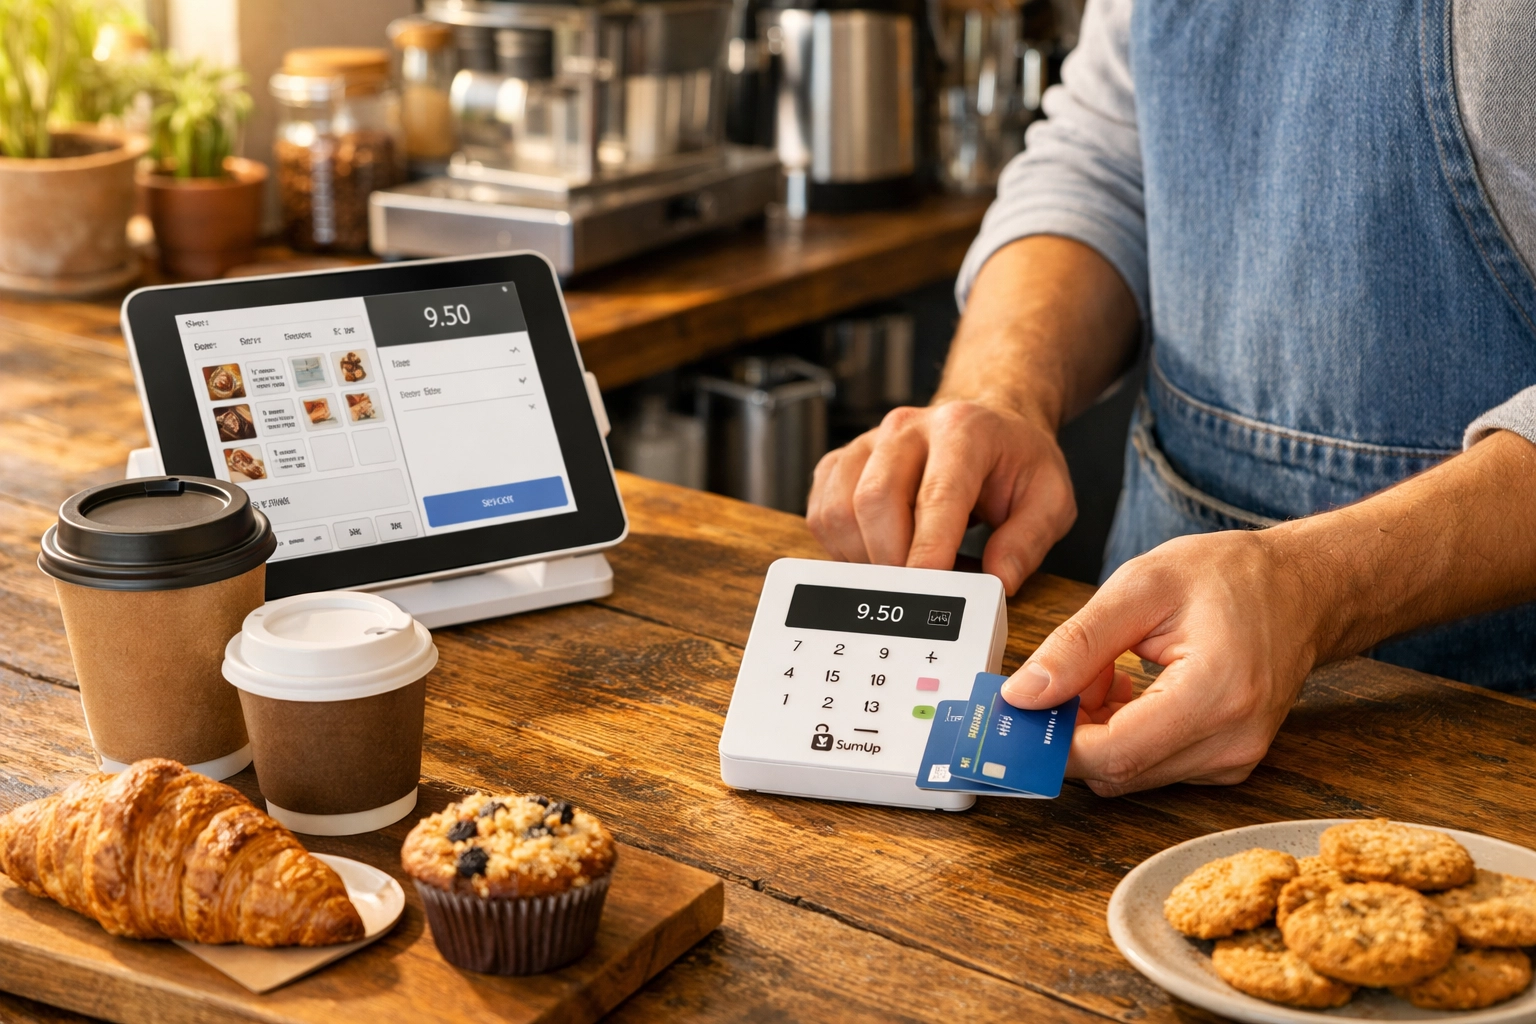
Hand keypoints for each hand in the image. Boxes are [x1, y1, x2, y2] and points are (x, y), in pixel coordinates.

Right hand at [806, 400, 1076, 593]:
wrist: (987, 425)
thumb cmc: (1015, 463)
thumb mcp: (1050, 497)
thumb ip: (1029, 540)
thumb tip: (999, 581)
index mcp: (963, 430)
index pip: (935, 495)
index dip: (927, 550)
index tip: (930, 592)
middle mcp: (906, 428)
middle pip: (874, 500)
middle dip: (892, 561)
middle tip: (917, 596)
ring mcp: (866, 442)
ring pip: (840, 510)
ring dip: (865, 558)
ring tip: (903, 573)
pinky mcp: (840, 463)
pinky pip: (823, 514)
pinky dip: (844, 549)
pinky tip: (879, 554)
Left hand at [1000, 530, 1320, 794]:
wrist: (1301, 587)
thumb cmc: (1231, 576)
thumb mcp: (1140, 587)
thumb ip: (1077, 644)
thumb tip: (1024, 693)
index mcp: (1217, 694)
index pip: (1114, 753)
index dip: (1055, 739)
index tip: (1019, 711)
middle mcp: (1232, 742)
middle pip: (1116, 769)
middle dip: (1074, 727)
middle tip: (1067, 674)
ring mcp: (1234, 760)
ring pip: (1128, 771)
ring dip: (1097, 729)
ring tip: (1108, 670)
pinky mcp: (1228, 764)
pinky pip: (1151, 765)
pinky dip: (1124, 733)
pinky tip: (1130, 688)